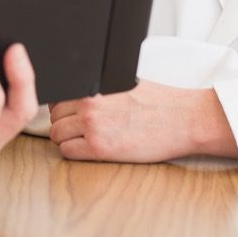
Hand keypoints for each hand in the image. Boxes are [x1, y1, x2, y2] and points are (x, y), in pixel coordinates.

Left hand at [48, 79, 237, 162]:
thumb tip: (77, 94)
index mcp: (94, 86)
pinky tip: (91, 150)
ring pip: (57, 135)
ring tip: (87, 140)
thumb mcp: (122, 83)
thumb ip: (97, 89)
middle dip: (65, 123)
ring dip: (68, 139)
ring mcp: (92, 126)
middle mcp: (89, 104)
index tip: (72, 114)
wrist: (182, 120)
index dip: (64, 107)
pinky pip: (67, 152)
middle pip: (54, 116)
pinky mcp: (99, 148)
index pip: (58, 96)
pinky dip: (74, 153)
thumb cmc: (158, 102)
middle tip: (82, 129)